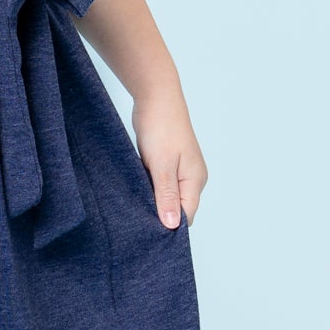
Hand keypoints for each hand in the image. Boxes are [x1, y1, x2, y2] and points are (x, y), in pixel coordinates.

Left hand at [131, 87, 207, 228]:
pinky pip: (159, 184)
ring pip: (166, 196)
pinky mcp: (166, 163)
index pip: (186, 216)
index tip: (148, 233)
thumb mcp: (162, 165)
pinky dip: (148, 188)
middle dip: (159, 216)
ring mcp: (179, 170)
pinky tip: (135, 188)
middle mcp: (191, 178)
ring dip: (152, 201)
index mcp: (195, 181)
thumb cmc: (161, 127)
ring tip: (134, 204)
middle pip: (178, 208)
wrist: (156, 96)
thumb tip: (172, 226)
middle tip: (136, 220)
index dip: (169, 226)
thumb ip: (167, 196)